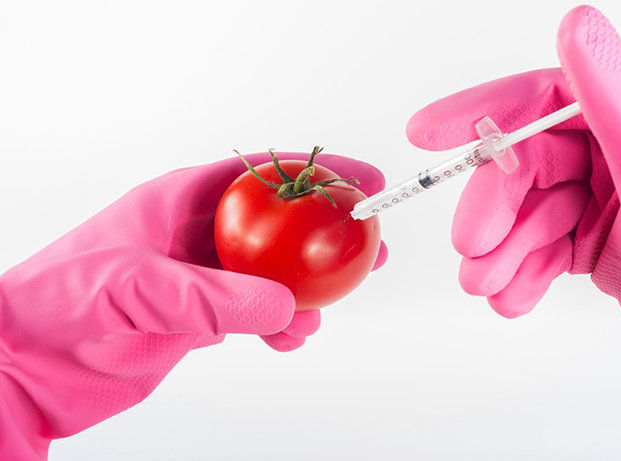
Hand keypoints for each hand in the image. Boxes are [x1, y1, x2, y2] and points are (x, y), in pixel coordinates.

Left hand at [0, 151, 386, 459]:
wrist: (24, 361)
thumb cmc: (58, 301)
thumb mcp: (135, 285)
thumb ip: (211, 295)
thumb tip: (284, 304)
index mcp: (180, 201)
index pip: (260, 173)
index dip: (315, 171)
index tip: (359, 179)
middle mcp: (195, 235)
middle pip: (278, 223)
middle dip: (324, 232)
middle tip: (366, 246)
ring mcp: (199, 277)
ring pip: (271, 273)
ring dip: (305, 288)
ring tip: (326, 307)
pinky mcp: (197, 317)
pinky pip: (254, 313)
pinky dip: (279, 324)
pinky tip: (289, 337)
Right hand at [406, 6, 620, 459]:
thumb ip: (614, 100)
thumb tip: (578, 26)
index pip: (546, 99)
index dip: (483, 113)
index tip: (430, 133)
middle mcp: (617, 154)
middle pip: (526, 168)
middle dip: (494, 212)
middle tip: (472, 249)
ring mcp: (602, 198)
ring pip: (526, 212)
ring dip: (501, 251)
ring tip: (489, 284)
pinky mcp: (591, 237)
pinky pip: (539, 245)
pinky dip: (520, 271)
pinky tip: (516, 295)